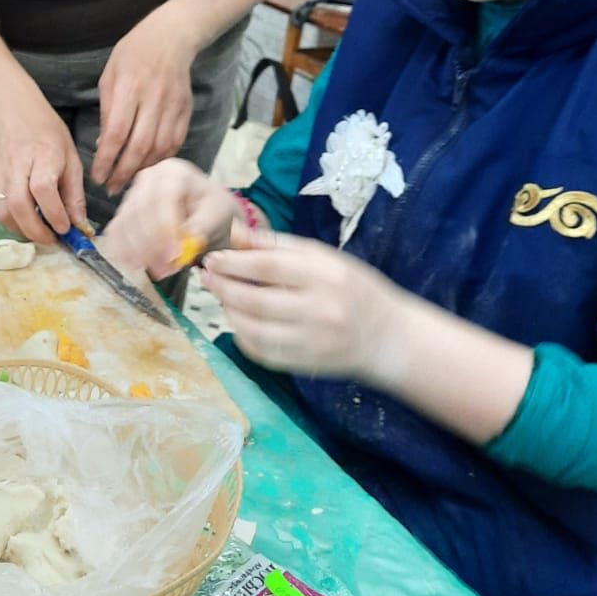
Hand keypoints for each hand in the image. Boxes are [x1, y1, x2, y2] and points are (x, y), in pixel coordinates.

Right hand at [0, 88, 88, 244]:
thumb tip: (79, 225)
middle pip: (19, 206)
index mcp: (43, 155)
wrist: (12, 112)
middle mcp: (17, 165)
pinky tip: (25, 221)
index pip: (44, 190)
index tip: (66, 229)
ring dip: (21, 230)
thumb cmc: (47, 133)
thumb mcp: (71, 158)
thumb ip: (74, 193)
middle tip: (51, 240)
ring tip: (38, 233)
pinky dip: (11, 222)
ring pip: (3, 212)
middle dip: (36, 231)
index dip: (54, 213)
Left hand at [92, 3, 199, 194]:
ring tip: (126, 181)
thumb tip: (105, 146)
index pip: (118, 133)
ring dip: (143, 170)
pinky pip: (175, 143)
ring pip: (160, 149)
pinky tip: (147, 167)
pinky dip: (160, 160)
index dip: (107, 159)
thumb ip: (107, 112)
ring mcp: (174, 105)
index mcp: (130, 88)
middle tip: (111, 188)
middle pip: (140, 146)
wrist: (171, 37)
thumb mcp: (109, 77)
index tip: (97, 177)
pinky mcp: (186, 110)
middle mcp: (154, 98)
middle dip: (124, 173)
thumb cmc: (132, 55)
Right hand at [99, 160, 239, 279]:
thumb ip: (201, 229)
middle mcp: (150, 177)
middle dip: (150, 244)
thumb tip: (183, 244)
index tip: (174, 254)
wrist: (201, 207)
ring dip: (136, 250)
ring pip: (126, 221)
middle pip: (141, 210)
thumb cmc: (210, 208)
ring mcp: (134, 191)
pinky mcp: (125, 208)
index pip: (165, 197)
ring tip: (154, 270)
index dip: (166, 227)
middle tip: (163, 269)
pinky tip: (132, 263)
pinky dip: (122, 247)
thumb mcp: (216, 215)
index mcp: (175, 173)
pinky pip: (117, 228)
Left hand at [199, 222, 407, 382]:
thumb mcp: (323, 256)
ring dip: (229, 313)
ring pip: (254, 330)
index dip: (233, 263)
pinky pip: (262, 353)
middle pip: (256, 300)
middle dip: (223, 288)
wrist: (389, 337)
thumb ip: (276, 244)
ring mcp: (313, 342)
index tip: (212, 259)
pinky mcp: (306, 365)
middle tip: (207, 278)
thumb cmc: (354, 288)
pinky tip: (239, 323)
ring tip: (222, 298)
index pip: (267, 268)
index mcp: (325, 275)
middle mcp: (320, 310)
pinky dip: (243, 337)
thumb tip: (234, 230)